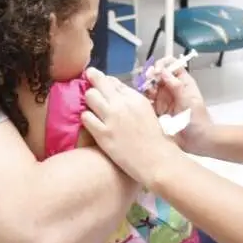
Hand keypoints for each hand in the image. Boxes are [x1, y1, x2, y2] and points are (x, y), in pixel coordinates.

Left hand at [80, 68, 180, 185]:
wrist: (157, 161)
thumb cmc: (155, 139)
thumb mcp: (147, 111)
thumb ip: (131, 101)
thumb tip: (114, 92)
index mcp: (135, 97)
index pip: (112, 81)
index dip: (104, 84)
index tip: (102, 89)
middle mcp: (122, 104)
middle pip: (98, 82)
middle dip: (93, 86)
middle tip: (92, 95)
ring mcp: (112, 118)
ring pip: (90, 96)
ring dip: (89, 102)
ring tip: (93, 110)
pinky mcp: (103, 134)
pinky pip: (85, 117)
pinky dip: (87, 118)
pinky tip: (92, 124)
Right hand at [144, 56, 204, 115]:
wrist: (197, 141)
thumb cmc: (197, 119)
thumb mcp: (189, 100)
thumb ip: (176, 86)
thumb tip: (163, 71)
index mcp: (183, 83)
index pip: (171, 66)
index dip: (163, 64)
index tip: (156, 70)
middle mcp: (172, 89)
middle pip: (158, 75)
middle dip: (151, 74)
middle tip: (147, 80)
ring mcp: (163, 99)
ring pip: (150, 86)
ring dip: (146, 86)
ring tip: (147, 91)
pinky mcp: (157, 110)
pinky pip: (146, 101)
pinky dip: (143, 98)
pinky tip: (143, 100)